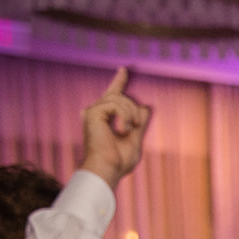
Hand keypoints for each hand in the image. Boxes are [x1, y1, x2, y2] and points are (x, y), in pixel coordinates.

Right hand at [80, 67, 150, 189]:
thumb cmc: (119, 161)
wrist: (108, 168)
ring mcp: (93, 112)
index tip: (123, 70)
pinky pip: (115, 103)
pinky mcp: (92, 112)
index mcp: (105, 119)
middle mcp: (96, 113)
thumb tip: (145, 108)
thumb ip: (139, 124)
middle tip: (134, 126)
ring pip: (118, 98)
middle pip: (120, 96)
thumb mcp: (135, 139)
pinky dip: (125, 114)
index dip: (118, 81)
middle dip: (132, 109)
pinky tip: (124, 127)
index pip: (113, 96)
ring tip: (130, 128)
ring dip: (130, 112)